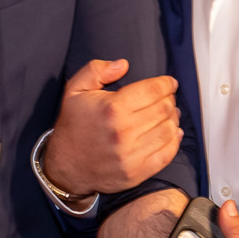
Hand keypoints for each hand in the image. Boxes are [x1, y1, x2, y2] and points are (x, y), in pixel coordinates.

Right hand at [42, 58, 182, 198]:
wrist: (65, 166)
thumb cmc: (72, 126)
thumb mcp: (75, 90)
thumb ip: (96, 70)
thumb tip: (123, 64)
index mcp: (112, 108)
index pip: (153, 90)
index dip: (166, 84)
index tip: (169, 83)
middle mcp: (124, 132)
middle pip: (163, 109)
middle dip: (169, 99)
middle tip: (168, 98)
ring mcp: (131, 155)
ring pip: (168, 130)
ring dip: (173, 119)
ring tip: (170, 114)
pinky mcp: (137, 172)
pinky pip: (166, 154)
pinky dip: (174, 141)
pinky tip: (172, 133)